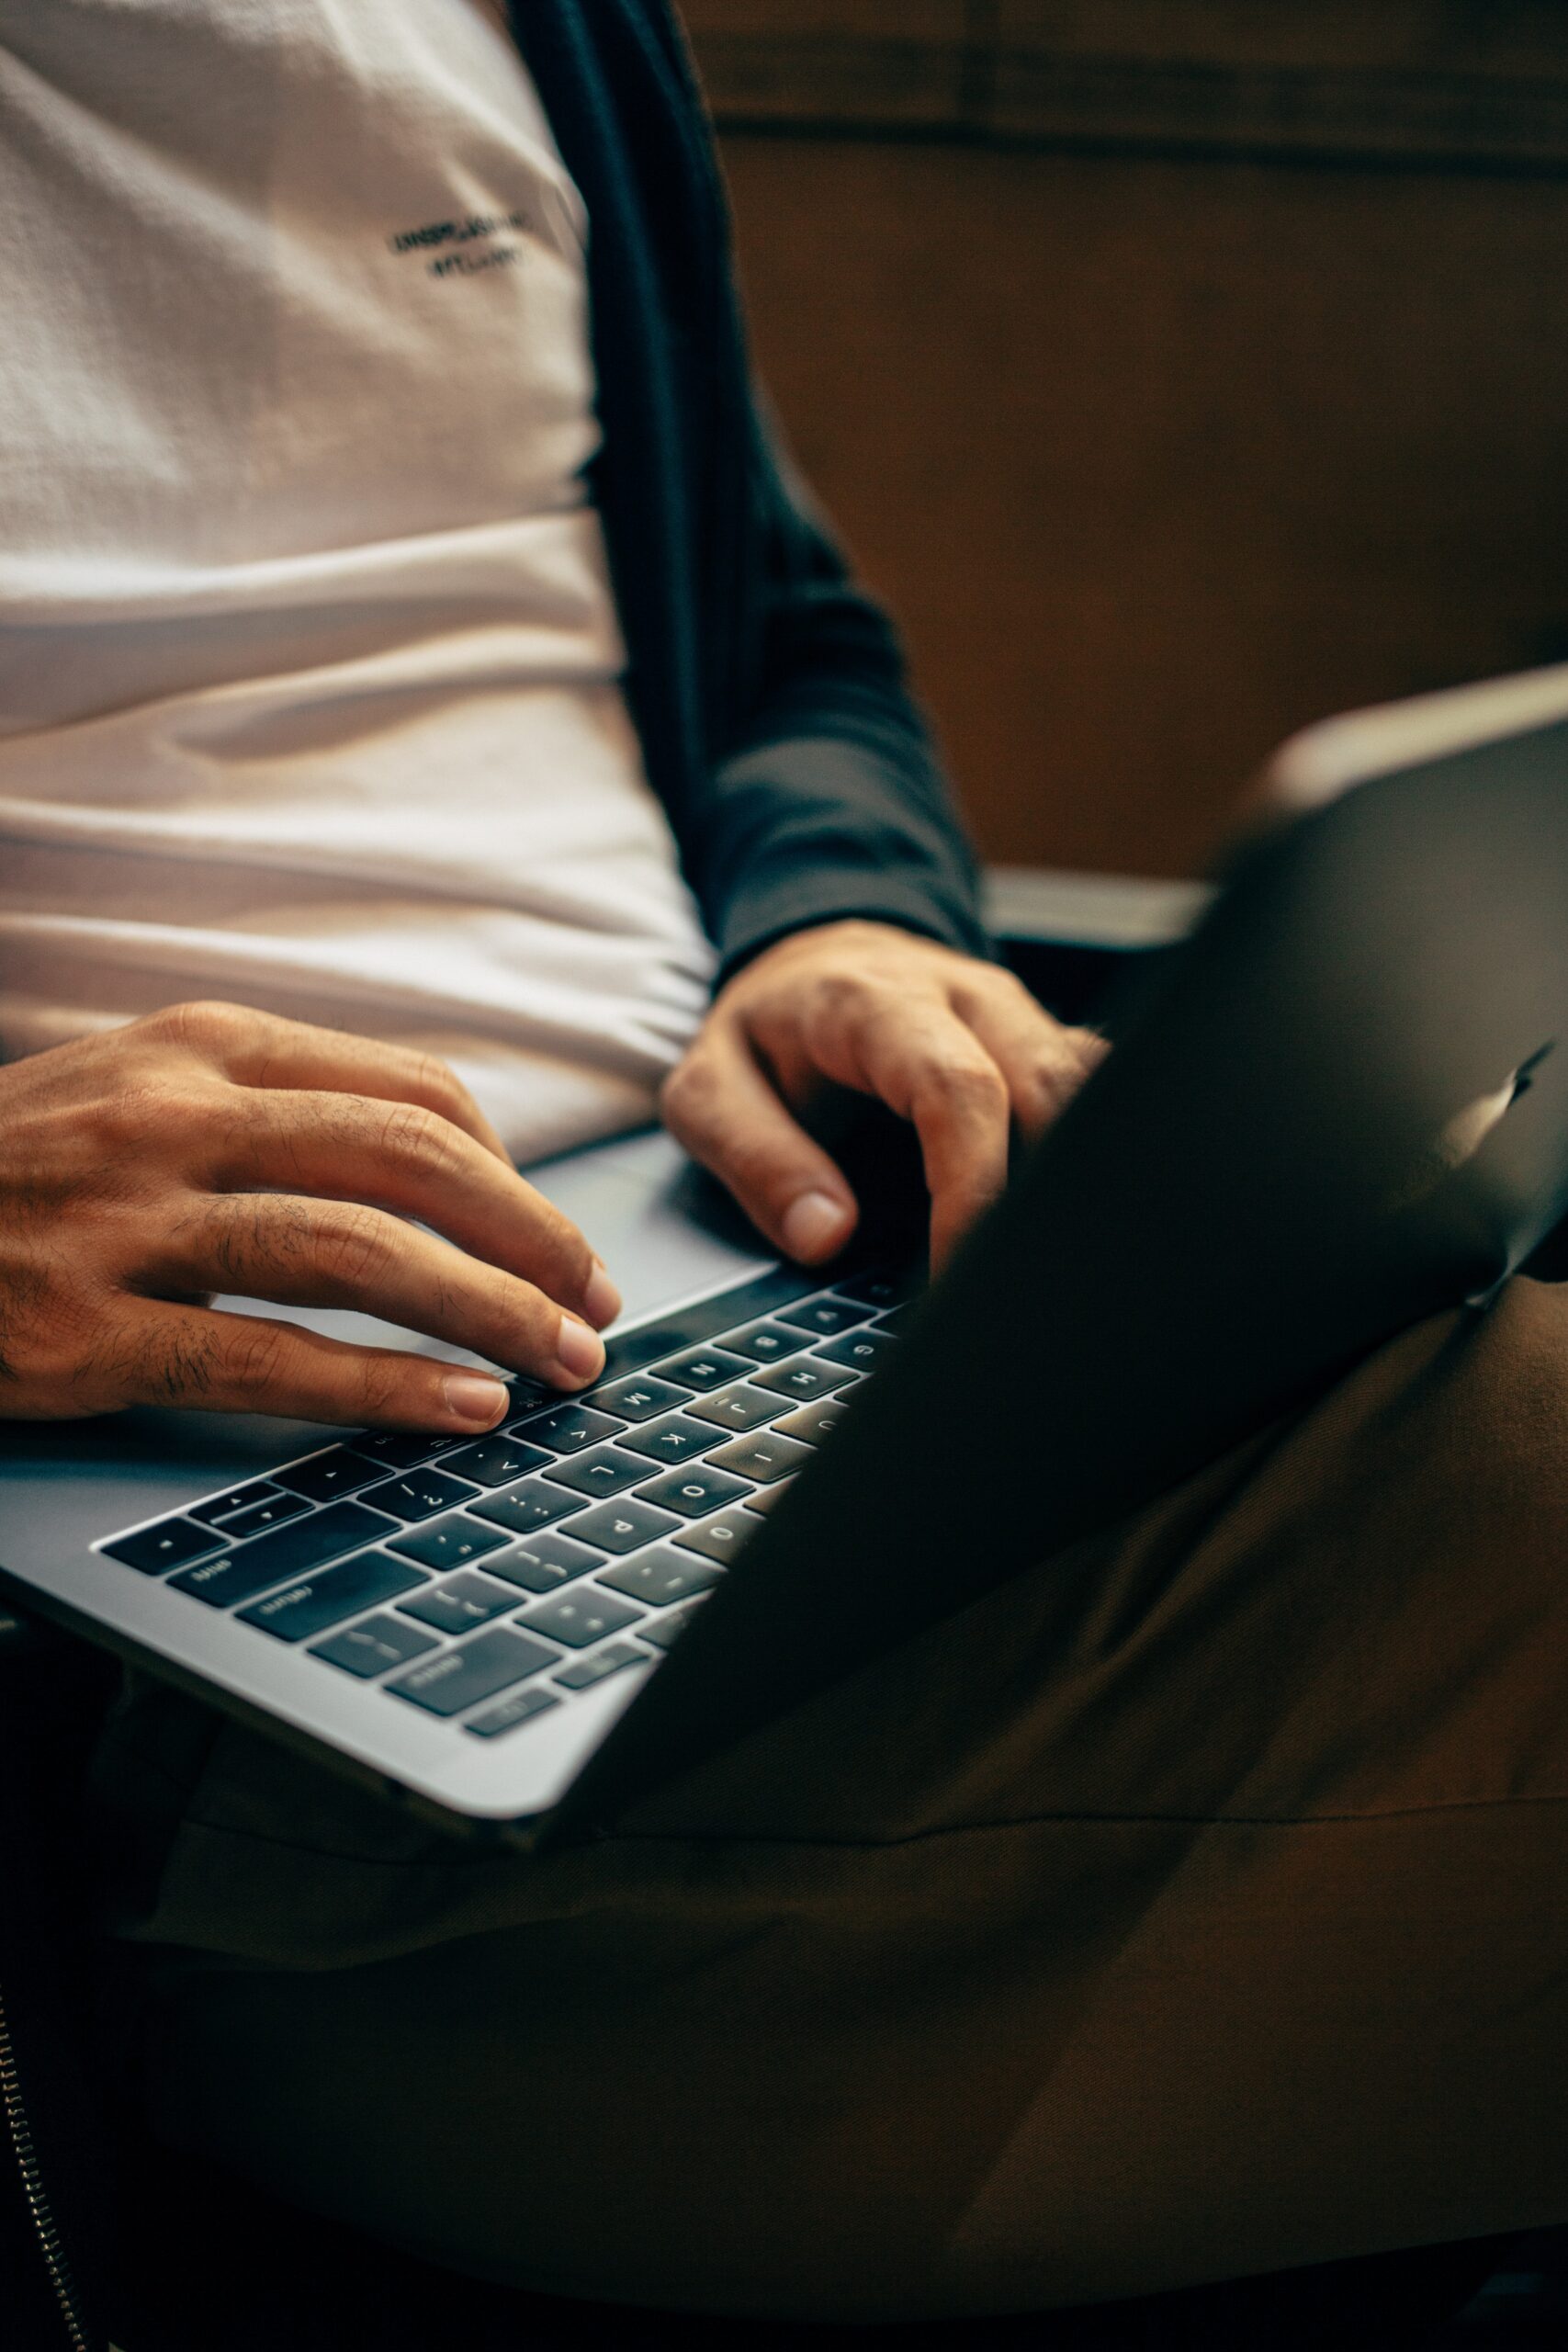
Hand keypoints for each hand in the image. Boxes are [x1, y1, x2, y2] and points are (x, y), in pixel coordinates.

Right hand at [0, 1002, 620, 1427]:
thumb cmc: (16, 1168)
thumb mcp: (140, 1090)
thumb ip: (273, 1109)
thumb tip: (438, 1165)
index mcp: (201, 1044)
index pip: (411, 1089)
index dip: (514, 1173)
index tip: (559, 1237)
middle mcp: (173, 1114)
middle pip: (410, 1162)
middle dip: (531, 1241)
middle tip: (595, 1307)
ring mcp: (123, 1220)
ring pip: (357, 1251)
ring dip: (487, 1312)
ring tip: (561, 1363)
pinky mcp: (80, 1331)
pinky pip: (267, 1360)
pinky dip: (383, 1386)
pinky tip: (458, 1409)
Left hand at [661, 920, 1105, 1270]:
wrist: (811, 960)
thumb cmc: (765, 1032)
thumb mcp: (709, 1089)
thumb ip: (756, 1159)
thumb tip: (825, 1235)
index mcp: (876, 1002)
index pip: (957, 1089)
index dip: (972, 1186)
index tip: (956, 1269)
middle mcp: (964, 996)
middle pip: (1051, 1087)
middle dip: (1041, 1195)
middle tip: (1011, 1287)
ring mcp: (1017, 1015)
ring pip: (1093, 1087)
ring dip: (1077, 1176)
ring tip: (1045, 1263)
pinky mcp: (1045, 1041)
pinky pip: (1097, 1090)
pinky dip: (1090, 1156)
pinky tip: (1065, 1222)